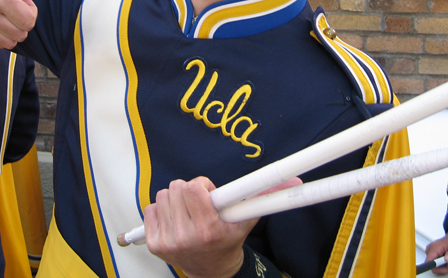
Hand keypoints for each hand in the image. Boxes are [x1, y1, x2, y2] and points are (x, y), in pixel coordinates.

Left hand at [143, 176, 300, 277]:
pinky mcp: (154, 243)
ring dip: (176, 200)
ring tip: (189, 212)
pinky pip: (151, 208)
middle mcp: (185, 236)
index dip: (202, 186)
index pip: (193, 189)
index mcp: (208, 229)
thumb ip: (269, 196)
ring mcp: (167, 241)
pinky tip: (176, 220)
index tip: (208, 191)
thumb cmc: (229, 242)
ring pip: (163, 195)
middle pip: (177, 187)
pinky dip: (163, 210)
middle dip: (190, 190)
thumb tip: (297, 179)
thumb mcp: (249, 219)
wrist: (212, 272)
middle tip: (201, 203)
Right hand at [424, 230, 447, 274]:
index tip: (444, 266)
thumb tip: (447, 260)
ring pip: (436, 266)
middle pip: (434, 266)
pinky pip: (437, 264)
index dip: (436, 267)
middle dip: (445, 267)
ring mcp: (432, 252)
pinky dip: (444, 264)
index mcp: (435, 247)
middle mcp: (431, 250)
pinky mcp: (434, 255)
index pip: (429, 262)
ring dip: (446, 266)